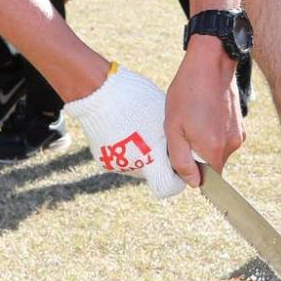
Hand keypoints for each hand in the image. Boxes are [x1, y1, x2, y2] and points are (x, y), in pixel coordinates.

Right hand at [62, 64, 186, 198]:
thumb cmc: (137, 101)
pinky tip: (123, 130)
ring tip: (137, 130)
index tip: (179, 165)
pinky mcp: (103, 160)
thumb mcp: (164, 115)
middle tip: (157, 138)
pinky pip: (120, 159)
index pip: (170, 186)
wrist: (99, 95)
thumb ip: (172, 136)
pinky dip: (125, 149)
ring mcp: (118, 165)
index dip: (177, 178)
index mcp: (154, 159)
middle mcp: (135, 168)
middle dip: (159, 160)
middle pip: (154, 172)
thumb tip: (180, 141)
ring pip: (137, 166)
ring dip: (141, 154)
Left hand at [164, 39, 243, 186]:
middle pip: (213, 164)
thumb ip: (181, 160)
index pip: (209, 179)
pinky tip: (203, 112)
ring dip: (205, 141)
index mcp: (214, 150)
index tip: (182, 156)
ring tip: (193, 118)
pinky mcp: (239, 122)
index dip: (194, 172)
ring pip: (218, 149)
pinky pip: (224, 136)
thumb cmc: (188, 93)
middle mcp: (231, 145)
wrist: (210, 63)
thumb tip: (193, 183)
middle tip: (184, 132)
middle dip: (198, 154)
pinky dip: (213, 130)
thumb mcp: (174, 128)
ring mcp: (238, 133)